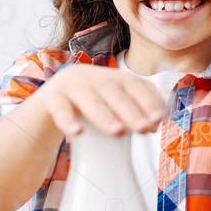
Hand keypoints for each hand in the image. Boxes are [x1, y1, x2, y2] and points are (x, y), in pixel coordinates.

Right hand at [42, 64, 167, 137]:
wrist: (52, 100)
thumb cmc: (93, 104)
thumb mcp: (115, 104)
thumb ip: (136, 112)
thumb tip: (154, 125)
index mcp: (115, 78)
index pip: (136, 86)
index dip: (148, 101)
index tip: (158, 119)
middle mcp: (95, 77)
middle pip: (115, 93)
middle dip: (131, 110)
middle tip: (142, 128)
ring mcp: (73, 85)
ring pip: (90, 99)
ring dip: (105, 115)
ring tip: (117, 131)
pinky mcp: (52, 98)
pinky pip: (60, 109)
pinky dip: (68, 120)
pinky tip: (77, 133)